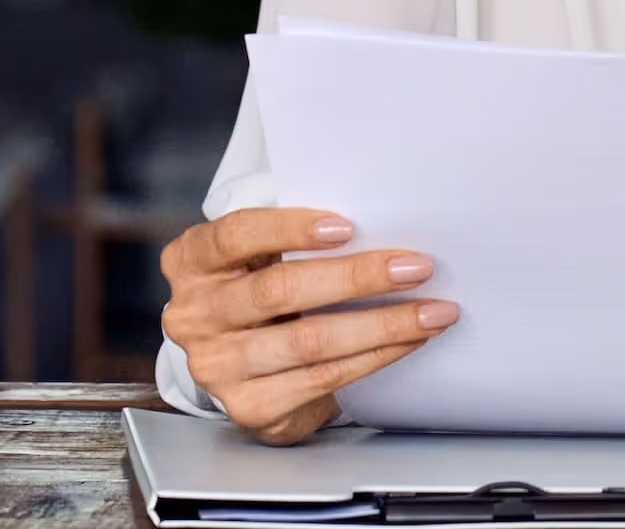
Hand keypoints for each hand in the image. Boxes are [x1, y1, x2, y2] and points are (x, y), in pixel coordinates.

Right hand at [159, 207, 458, 445]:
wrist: (243, 355)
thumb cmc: (263, 279)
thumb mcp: (260, 248)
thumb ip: (294, 233)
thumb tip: (378, 219)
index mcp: (193, 259)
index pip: (236, 235)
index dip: (290, 228)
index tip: (347, 225)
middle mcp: (194, 314)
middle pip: (280, 290)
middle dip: (357, 277)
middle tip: (415, 266)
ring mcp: (217, 366)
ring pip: (308, 341)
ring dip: (381, 324)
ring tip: (431, 310)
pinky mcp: (247, 406)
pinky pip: (321, 379)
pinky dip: (373, 357)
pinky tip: (406, 341)